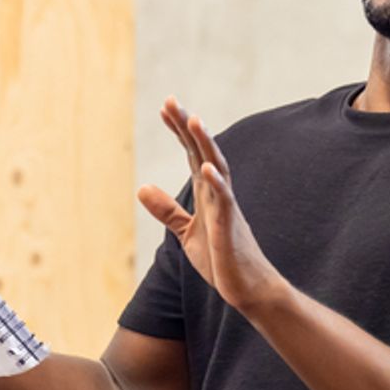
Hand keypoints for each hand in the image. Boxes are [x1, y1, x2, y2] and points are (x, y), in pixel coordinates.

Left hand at [137, 98, 289, 314]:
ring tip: (193, 120)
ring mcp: (226, 207)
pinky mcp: (231, 226)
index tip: (165, 108)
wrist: (246, 288)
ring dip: (205, 144)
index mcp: (206, 193)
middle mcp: (217, 193)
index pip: (191, 154)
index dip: (179, 131)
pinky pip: (224, 200)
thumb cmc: (221, 258)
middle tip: (171, 101)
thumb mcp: (186, 232)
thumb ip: (168, 210)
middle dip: (187, 127)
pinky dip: (216, 183)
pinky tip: (207, 167)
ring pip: (217, 167)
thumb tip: (142, 188)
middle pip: (202, 151)